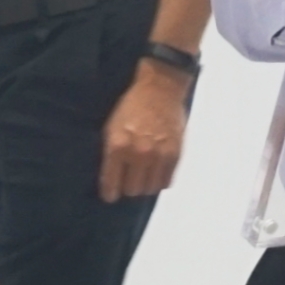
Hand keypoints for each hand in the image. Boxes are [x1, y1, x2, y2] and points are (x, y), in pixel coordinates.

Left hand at [98, 67, 187, 201]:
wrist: (160, 89)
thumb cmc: (130, 106)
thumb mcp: (111, 127)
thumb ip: (110, 153)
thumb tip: (109, 178)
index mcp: (117, 146)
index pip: (111, 184)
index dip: (109, 193)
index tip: (110, 195)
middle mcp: (138, 154)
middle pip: (132, 190)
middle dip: (128, 187)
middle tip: (127, 180)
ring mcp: (159, 155)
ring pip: (150, 189)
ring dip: (145, 185)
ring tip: (142, 175)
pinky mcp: (175, 154)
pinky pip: (167, 181)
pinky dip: (160, 179)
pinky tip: (155, 170)